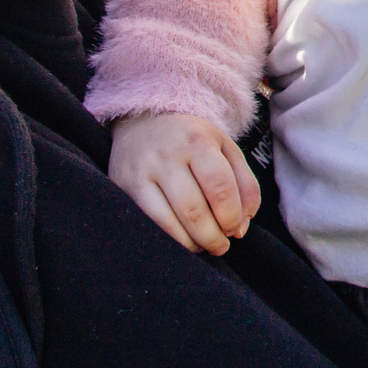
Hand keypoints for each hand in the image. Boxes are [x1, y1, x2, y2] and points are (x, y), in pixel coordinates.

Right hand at [108, 109, 261, 254]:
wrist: (143, 121)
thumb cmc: (192, 142)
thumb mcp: (226, 149)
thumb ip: (245, 186)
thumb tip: (240, 229)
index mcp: (197, 140)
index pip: (220, 187)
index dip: (232, 217)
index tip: (235, 229)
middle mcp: (166, 155)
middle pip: (194, 211)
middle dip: (213, 238)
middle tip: (221, 245)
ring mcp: (141, 172)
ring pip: (168, 224)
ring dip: (192, 245)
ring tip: (203, 245)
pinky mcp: (122, 188)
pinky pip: (148, 225)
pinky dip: (169, 241)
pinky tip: (181, 240)